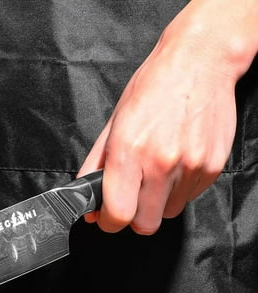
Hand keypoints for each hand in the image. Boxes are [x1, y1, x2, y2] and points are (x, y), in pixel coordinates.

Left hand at [78, 0, 252, 234]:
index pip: (118, 214)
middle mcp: (161, 162)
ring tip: (157, 171)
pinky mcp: (211, 168)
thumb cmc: (152, 89)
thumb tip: (88, 203)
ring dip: (158, 202)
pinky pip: (189, 198)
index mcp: (129, 151)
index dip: (110, 222)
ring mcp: (190, 166)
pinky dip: (179, 189)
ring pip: (167, 213)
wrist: (200, 61)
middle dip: (134, 217)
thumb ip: (95, 168)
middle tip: (132, 198)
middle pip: (144, 224)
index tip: (108, 217)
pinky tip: (176, 162)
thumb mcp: (112, 125)